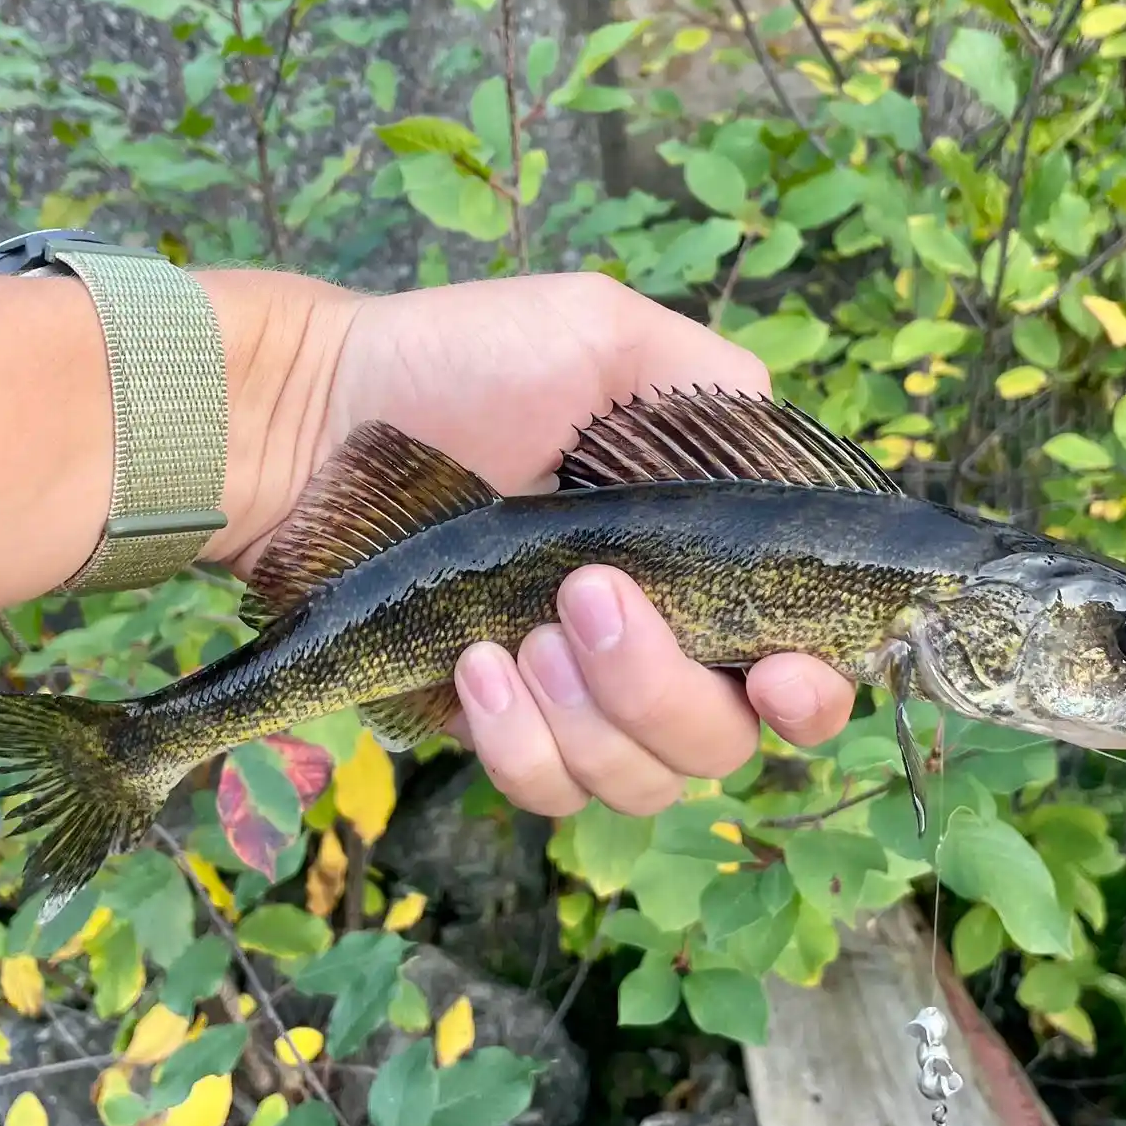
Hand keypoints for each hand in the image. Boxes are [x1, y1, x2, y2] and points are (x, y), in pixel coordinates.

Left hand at [267, 272, 855, 817]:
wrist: (315, 424)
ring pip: (639, 782)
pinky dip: (519, 744)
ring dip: (589, 716)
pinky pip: (548, 789)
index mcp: (702, 564)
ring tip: (516, 633)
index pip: (801, 672)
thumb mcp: (601, 336)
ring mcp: (576, 701)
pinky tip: (473, 666)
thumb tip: (786, 471)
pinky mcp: (498, 732)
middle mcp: (657, 647)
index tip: (774, 673)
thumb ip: (712, 396)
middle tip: (583, 595)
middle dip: (661, 685)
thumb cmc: (458, 368)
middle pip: (721, 743)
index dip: (811, 696)